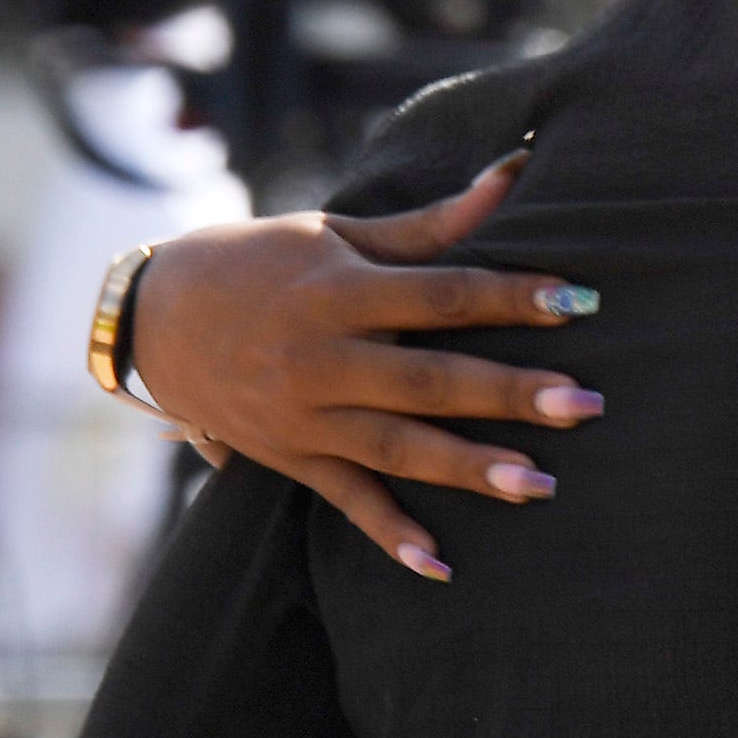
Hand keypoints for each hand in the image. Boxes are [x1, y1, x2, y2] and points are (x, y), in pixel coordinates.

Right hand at [131, 152, 605, 580]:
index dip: (510, 297)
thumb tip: (518, 172)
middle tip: (587, 404)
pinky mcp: (290, 457)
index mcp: (337, 292)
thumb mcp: (338, 234)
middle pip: (428, 380)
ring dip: (469, 468)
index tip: (580, 301)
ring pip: (396, 447)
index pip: (439, 295)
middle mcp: (319, 358)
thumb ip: (432, 224)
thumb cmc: (265, 263)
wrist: (150, 318)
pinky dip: (388, 533)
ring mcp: (302, 415)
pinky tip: (439, 565)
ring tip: (541, 484)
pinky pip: (345, 500)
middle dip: (508, 393)